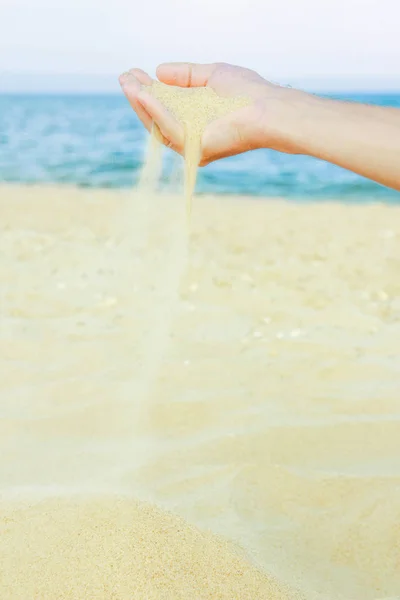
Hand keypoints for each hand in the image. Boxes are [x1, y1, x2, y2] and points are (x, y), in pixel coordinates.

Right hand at [119, 62, 302, 165]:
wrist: (267, 108)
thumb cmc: (247, 93)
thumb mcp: (211, 75)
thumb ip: (186, 75)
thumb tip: (159, 71)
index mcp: (195, 122)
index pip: (166, 107)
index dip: (148, 90)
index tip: (135, 72)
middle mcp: (191, 137)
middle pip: (157, 118)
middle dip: (139, 97)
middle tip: (124, 76)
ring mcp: (192, 146)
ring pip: (158, 124)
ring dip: (140, 102)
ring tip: (127, 82)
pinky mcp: (194, 149)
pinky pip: (169, 127)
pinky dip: (154, 109)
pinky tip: (142, 92)